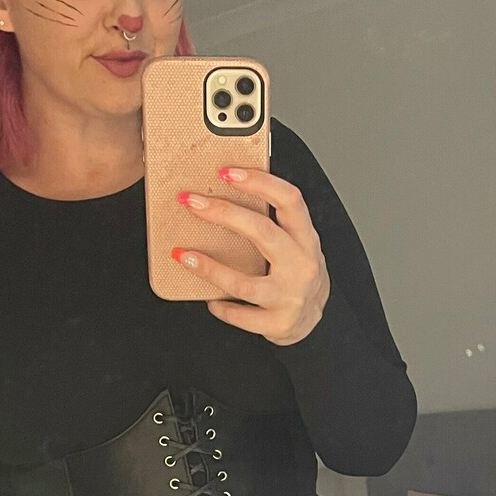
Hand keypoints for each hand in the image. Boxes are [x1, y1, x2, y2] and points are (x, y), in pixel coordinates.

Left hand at [171, 167, 327, 344]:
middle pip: (263, 233)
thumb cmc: (295, 274)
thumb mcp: (294, 244)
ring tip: (185, 257)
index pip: (289, 200)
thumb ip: (272, 221)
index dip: (259, 182)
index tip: (227, 172)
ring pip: (245, 283)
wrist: (311, 319)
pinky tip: (211, 299)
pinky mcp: (279, 324)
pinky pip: (241, 315)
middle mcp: (302, 265)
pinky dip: (222, 307)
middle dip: (224, 214)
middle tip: (192, 203)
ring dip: (210, 269)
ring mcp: (291, 297)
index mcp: (306, 238)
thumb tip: (228, 189)